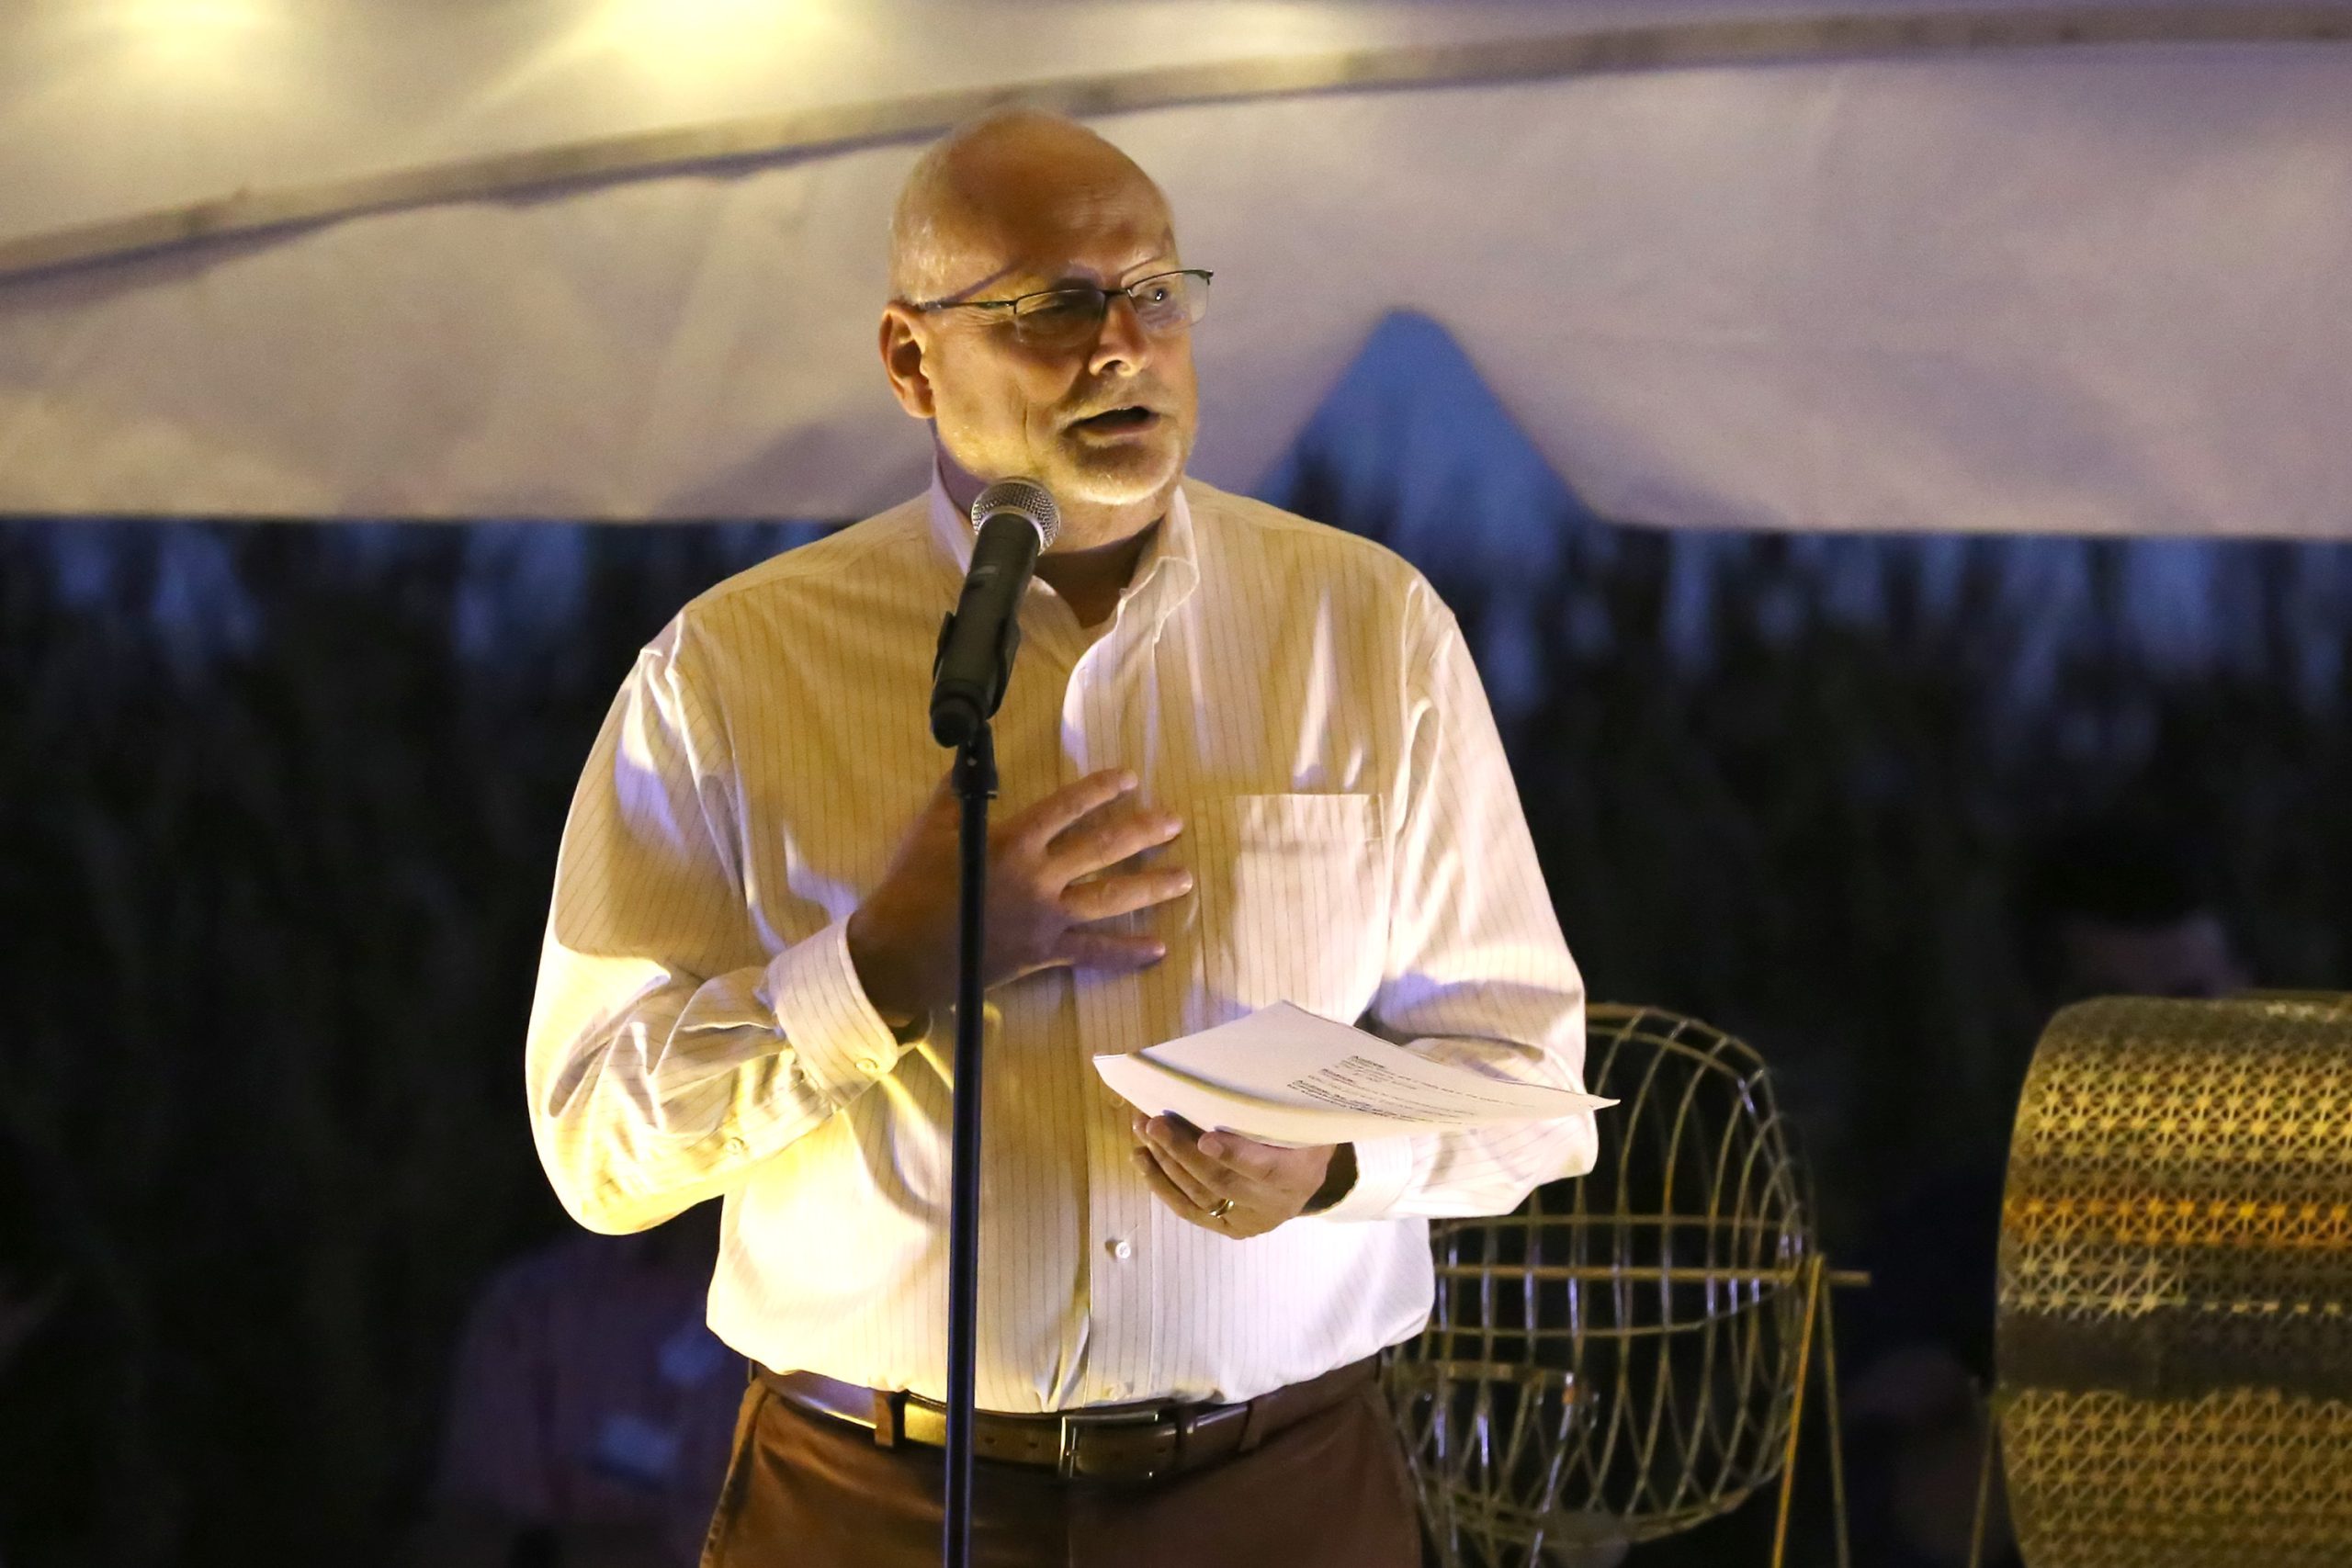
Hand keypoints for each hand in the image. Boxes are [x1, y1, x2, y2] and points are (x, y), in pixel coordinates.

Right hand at [846, 768, 1190, 1022]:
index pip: (1067, 808)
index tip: (1130, 778)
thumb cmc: (912, 887)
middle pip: (1103, 851)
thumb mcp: (930, 830)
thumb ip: (957, 793)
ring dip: (1150, 888)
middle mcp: (1038, 878)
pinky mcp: (1044, 952)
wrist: (901, 952)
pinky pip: (1093, 953)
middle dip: (1143, 833)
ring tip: (1184, 879)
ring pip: (1110, 900)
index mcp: (1012, 843)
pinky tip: (1158, 948)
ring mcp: (1045, 918)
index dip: (1101, 790)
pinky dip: (1126, 952)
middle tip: (1175, 823)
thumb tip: (967, 759)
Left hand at [1129, 1112, 1353, 1238]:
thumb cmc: (1300, 1136)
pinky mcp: (1226, 1228)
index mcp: (1299, 1174)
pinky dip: (1162, 1185)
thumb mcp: (1301, 1119)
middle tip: (1155, 1123)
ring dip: (1164, 1164)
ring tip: (1143, 1132)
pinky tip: (1143, 1160)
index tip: (1206, 1139)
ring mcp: (1248, 1221)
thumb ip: (1274, 1108)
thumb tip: (1233, 1070)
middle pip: (1221, 1181)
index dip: (1234, 1155)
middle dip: (1183, 1152)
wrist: (1304, 1180)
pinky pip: (1189, 1209)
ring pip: (1199, 1195)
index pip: (1265, 1168)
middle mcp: (1274, 1204)